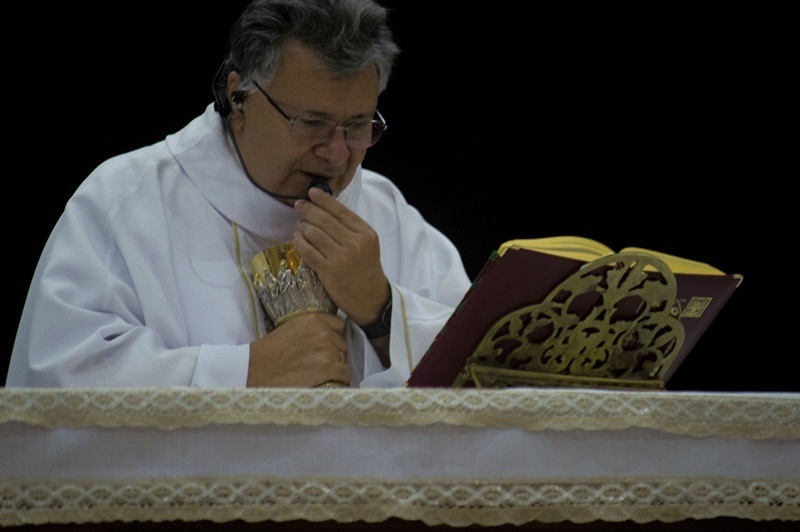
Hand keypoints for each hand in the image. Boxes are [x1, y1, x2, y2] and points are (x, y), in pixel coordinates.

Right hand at [247, 312, 348, 386]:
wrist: (256, 369)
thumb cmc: (270, 351)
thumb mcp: (292, 328)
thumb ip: (311, 328)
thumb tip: (328, 336)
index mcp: (313, 318)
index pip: (339, 324)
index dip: (334, 335)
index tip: (327, 345)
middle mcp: (323, 332)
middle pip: (342, 343)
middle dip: (334, 352)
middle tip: (320, 362)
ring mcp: (326, 350)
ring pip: (344, 358)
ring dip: (336, 366)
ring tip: (322, 373)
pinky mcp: (327, 368)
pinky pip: (345, 373)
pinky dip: (340, 379)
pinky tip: (331, 381)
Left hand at [292, 186, 389, 326]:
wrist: (371, 297)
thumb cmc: (366, 269)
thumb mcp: (367, 245)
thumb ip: (351, 229)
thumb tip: (326, 210)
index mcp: (366, 234)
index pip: (341, 211)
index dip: (324, 200)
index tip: (311, 193)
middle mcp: (355, 243)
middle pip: (326, 220)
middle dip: (309, 210)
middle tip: (299, 205)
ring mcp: (342, 258)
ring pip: (315, 234)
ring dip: (303, 226)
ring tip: (298, 225)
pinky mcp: (329, 271)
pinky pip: (308, 251)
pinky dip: (299, 242)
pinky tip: (296, 238)